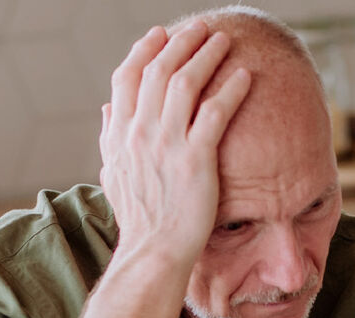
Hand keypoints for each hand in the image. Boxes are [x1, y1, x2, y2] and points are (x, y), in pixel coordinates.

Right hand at [98, 23, 251, 272]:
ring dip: (207, 55)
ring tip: (224, 40)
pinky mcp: (196, 160)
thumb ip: (110, 137)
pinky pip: (215, 112)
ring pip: (186, 83)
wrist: (153, 252)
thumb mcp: (113, 173)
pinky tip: (246, 76)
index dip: (145, 50)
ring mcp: (167, 144)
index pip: (128, 77)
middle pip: (159, 70)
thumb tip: (108, 108)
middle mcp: (140, 132)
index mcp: (120, 134)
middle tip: (201, 28)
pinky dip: (231, 89)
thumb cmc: (139, 219)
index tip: (161, 34)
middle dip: (182, 42)